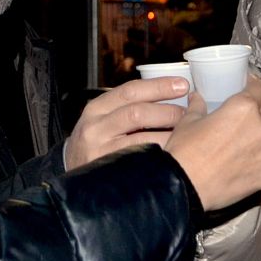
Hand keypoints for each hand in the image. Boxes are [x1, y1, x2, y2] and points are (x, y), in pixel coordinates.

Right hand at [64, 78, 187, 169]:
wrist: (72, 175)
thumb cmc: (94, 143)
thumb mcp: (102, 119)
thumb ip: (127, 106)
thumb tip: (171, 95)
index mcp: (96, 108)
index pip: (131, 90)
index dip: (159, 86)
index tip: (182, 85)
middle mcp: (95, 127)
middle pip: (138, 113)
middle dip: (168, 112)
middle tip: (188, 114)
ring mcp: (101, 151)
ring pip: (141, 139)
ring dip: (168, 135)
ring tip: (185, 135)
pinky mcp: (109, 171)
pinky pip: (140, 161)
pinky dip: (159, 157)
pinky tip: (172, 155)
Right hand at [166, 76, 260, 211]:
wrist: (183, 185)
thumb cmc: (184, 153)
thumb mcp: (187, 123)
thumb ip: (197, 107)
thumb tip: (196, 98)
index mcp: (242, 108)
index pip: (260, 88)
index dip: (255, 86)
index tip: (250, 87)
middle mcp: (259, 127)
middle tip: (249, 115)